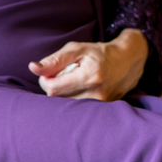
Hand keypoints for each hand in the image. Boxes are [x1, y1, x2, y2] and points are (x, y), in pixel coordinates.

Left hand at [28, 28, 148, 101]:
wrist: (129, 61)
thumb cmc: (100, 53)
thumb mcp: (77, 50)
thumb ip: (54, 60)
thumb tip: (32, 68)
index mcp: (90, 77)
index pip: (52, 88)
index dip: (45, 80)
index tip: (50, 72)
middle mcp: (96, 94)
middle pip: (57, 99)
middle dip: (54, 87)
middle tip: (63, 76)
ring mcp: (100, 105)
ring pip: (65, 106)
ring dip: (63, 94)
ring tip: (74, 82)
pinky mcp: (102, 112)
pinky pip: (76, 110)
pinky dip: (72, 100)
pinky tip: (80, 90)